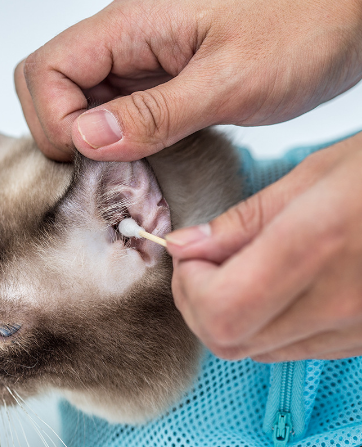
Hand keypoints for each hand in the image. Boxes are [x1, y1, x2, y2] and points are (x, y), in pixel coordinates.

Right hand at [15, 0, 361, 161]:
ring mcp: (138, 64)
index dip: (54, 123)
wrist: (340, 17)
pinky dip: (115, 144)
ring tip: (127, 171)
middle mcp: (124, 43)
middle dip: (61, 133)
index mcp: (129, 27)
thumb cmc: (301, 30)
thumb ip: (154, 113)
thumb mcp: (228, 81)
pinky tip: (141, 161)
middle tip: (105, 167)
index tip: (95, 158)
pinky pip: (112, 114)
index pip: (45, 73)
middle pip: (49, 87)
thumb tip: (86, 139)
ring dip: (89, 144)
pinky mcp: (156, 84)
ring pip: (77, 104)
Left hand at [166, 131, 361, 361]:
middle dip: (195, 302)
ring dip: (222, 314)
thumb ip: (239, 222)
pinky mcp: (359, 339)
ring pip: (251, 349)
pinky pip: (285, 347)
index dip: (188, 285)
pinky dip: (257, 323)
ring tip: (232, 270)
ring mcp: (352, 329)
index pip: (219, 308)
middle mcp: (336, 302)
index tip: (191, 252)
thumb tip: (184, 247)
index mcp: (315, 246)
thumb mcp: (307, 178)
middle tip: (202, 262)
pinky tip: (266, 287)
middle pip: (227, 339)